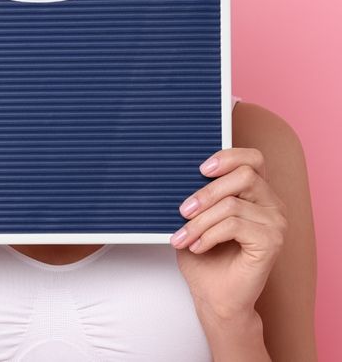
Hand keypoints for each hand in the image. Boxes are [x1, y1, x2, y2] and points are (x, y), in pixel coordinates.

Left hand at [170, 147, 287, 319]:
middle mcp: (271, 204)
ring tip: (182, 237)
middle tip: (182, 211)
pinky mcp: (272, 242)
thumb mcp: (194, 218)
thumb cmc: (204, 257)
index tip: (200, 169)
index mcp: (256, 193)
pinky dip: (209, 235)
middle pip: (243, 176)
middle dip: (206, 193)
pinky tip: (198, 247)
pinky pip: (235, 225)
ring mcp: (276, 223)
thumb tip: (177, 173)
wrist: (213, 296)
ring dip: (199, 222)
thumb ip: (196, 194)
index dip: (228, 156)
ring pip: (232, 204)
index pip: (253, 159)